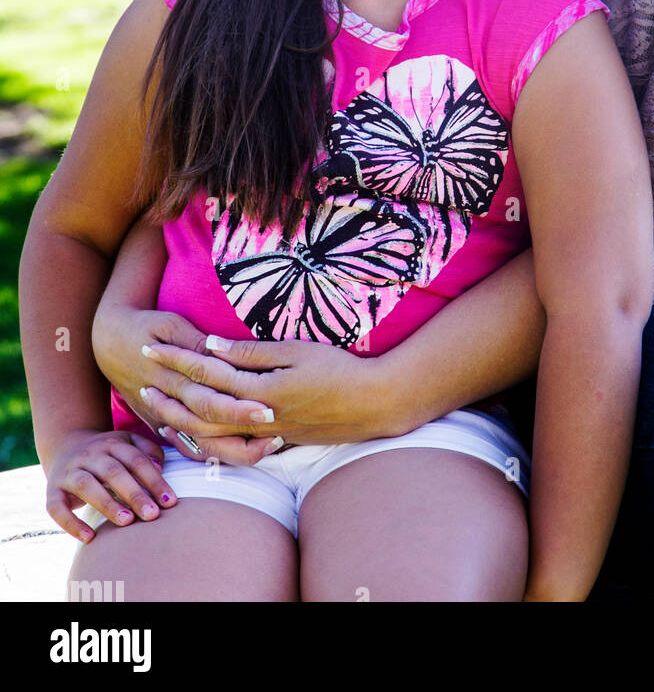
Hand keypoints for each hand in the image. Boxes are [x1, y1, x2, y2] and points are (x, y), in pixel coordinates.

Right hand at [45, 428, 173, 542]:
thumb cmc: (106, 452)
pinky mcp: (52, 490)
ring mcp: (69, 472)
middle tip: (152, 515)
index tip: (170, 502)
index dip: (154, 480)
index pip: (137, 460)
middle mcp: (90, 455)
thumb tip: (161, 465)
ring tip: (127, 522)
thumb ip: (147, 451)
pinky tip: (89, 538)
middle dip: (134, 494)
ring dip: (107, 504)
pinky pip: (57, 508)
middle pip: (114, 472)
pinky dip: (71, 524)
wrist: (65, 445)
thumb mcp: (127, 443)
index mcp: (113, 443)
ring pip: (87, 486)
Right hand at [92, 304, 277, 464]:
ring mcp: (162, 417)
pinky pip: (188, 447)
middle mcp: (169, 402)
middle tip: (277, 426)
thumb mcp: (169, 324)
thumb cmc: (146, 326)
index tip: (268, 406)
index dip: (238, 405)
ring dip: (234, 447)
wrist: (108, 343)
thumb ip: (195, 343)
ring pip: (200, 442)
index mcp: (173, 376)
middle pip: (209, 422)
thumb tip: (222, 353)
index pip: (209, 397)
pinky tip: (245, 453)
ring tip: (270, 444)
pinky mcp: (159, 424)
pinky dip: (214, 453)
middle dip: (243, 427)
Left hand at [138, 334, 398, 455]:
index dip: (177, 359)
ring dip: (182, 422)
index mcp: (259, 390)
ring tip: (159, 411)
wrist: (373, 404)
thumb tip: (212, 346)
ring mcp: (266, 435)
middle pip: (200, 410)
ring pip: (212, 435)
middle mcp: (256, 417)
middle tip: (141, 381)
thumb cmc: (338, 370)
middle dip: (169, 393)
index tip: (151, 346)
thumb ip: (252, 353)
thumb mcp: (296, 351)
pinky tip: (198, 434)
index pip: (206, 373)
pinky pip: (231, 446)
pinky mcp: (277, 443)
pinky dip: (209, 441)